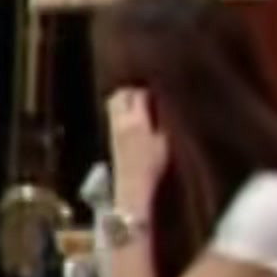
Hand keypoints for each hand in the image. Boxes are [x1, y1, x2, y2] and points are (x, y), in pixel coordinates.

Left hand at [104, 87, 166, 205]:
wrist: (133, 187)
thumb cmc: (153, 166)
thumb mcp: (165, 142)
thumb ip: (163, 120)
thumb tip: (162, 102)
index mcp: (137, 121)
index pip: (139, 94)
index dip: (150, 90)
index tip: (160, 91)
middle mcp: (121, 121)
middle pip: (122, 94)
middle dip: (134, 89)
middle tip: (147, 93)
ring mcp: (113, 128)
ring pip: (113, 102)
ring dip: (124, 97)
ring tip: (139, 102)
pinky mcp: (110, 136)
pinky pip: (112, 112)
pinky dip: (120, 108)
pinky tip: (132, 114)